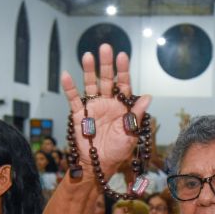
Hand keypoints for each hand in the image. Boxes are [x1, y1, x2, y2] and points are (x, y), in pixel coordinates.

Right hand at [62, 44, 150, 175]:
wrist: (99, 165)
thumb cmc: (117, 151)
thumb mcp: (129, 133)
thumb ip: (136, 114)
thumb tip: (148, 96)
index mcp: (121, 106)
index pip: (123, 84)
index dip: (122, 70)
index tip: (122, 56)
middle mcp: (107, 103)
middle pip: (106, 79)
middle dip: (106, 64)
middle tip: (105, 48)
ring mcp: (93, 107)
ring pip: (90, 85)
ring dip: (89, 70)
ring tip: (88, 56)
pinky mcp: (79, 114)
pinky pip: (73, 98)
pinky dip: (69, 87)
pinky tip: (66, 75)